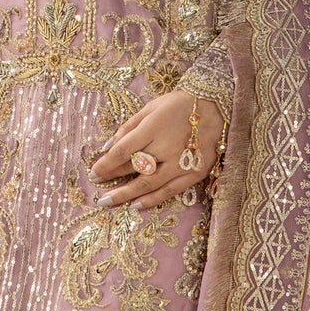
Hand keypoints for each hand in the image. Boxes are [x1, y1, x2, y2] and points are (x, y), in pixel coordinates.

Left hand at [88, 89, 224, 209]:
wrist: (215, 108)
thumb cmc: (178, 105)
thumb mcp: (151, 108)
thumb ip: (129, 127)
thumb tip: (107, 146)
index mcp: (153, 127)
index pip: (123, 150)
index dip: (106, 163)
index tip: (94, 172)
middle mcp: (165, 147)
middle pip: (133, 167)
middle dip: (112, 178)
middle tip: (97, 187)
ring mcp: (181, 162)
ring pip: (148, 183)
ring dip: (126, 194)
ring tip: (108, 201)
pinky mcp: (193, 173)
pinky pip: (169, 191)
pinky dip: (152, 199)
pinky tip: (136, 205)